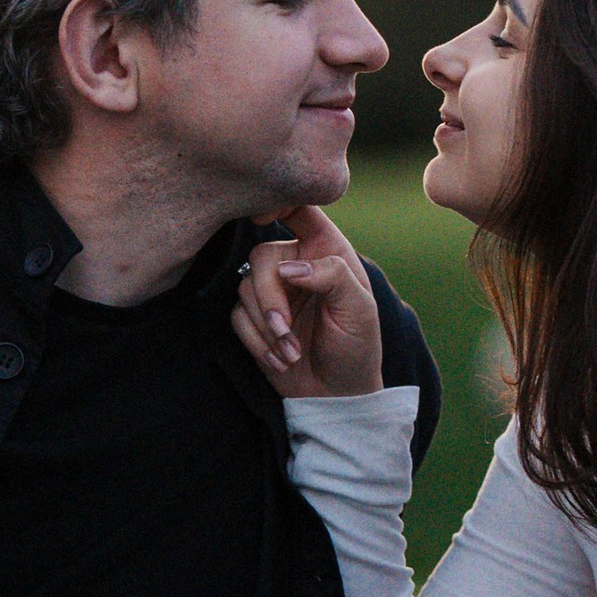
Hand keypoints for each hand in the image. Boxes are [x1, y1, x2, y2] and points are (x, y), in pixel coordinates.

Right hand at [230, 205, 385, 397]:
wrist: (337, 394)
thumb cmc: (357, 345)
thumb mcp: (359, 308)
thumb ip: (332, 275)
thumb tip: (287, 267)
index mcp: (326, 250)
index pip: (298, 209)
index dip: (276, 202)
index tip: (263, 217)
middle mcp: (296, 263)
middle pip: (262, 256)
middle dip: (269, 298)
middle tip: (284, 329)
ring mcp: (274, 291)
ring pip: (244, 288)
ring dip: (265, 327)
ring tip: (290, 353)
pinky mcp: (256, 318)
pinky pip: (237, 316)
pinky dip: (256, 341)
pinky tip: (281, 360)